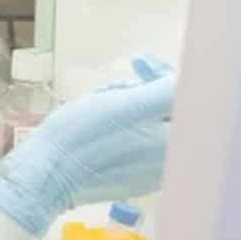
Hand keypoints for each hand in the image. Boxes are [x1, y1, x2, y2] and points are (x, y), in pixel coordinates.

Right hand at [0, 54, 177, 234]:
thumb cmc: (83, 137)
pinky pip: (140, 141)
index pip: (187, 100)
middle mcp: (172, 161)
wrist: (45, 174)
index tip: (139, 62)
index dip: (165, 75)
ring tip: (99, 100)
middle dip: (142, 89)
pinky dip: (123, 124)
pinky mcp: (135, 177)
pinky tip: (98, 117)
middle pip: (169, 111)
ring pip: (152, 123)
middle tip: (112, 84)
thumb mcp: (126, 105)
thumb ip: (167, 90)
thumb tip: (195, 77)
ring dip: (128, 103)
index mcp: (176, 144)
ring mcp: (154, 172)